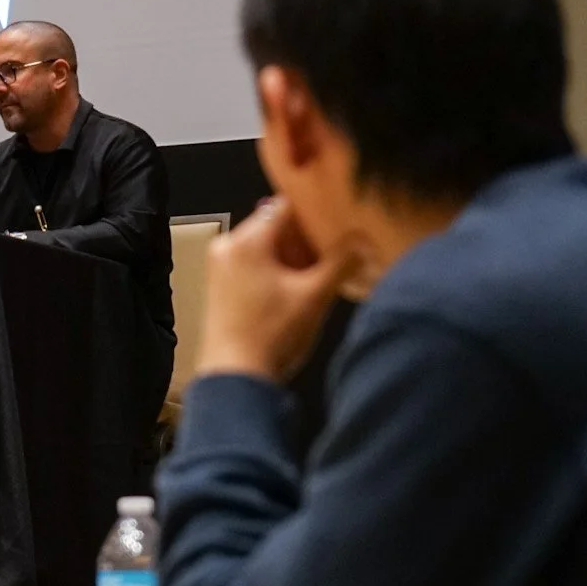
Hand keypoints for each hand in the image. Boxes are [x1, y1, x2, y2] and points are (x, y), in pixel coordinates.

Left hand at [195, 197, 352, 382]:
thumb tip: (364, 240)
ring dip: (296, 258)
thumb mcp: (314, 296)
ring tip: (324, 273)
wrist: (235, 378)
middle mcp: (227, 246)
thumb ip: (341, 263)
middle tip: (339, 251)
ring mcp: (222, 266)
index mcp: (245, 241)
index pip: (286, 207)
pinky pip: (257, 265)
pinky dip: (280, 271)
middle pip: (276, 227)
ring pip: (268, 248)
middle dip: (308, 241)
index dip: (316, 212)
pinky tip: (301, 289)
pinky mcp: (223, 285)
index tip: (341, 219)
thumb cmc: (272, 335)